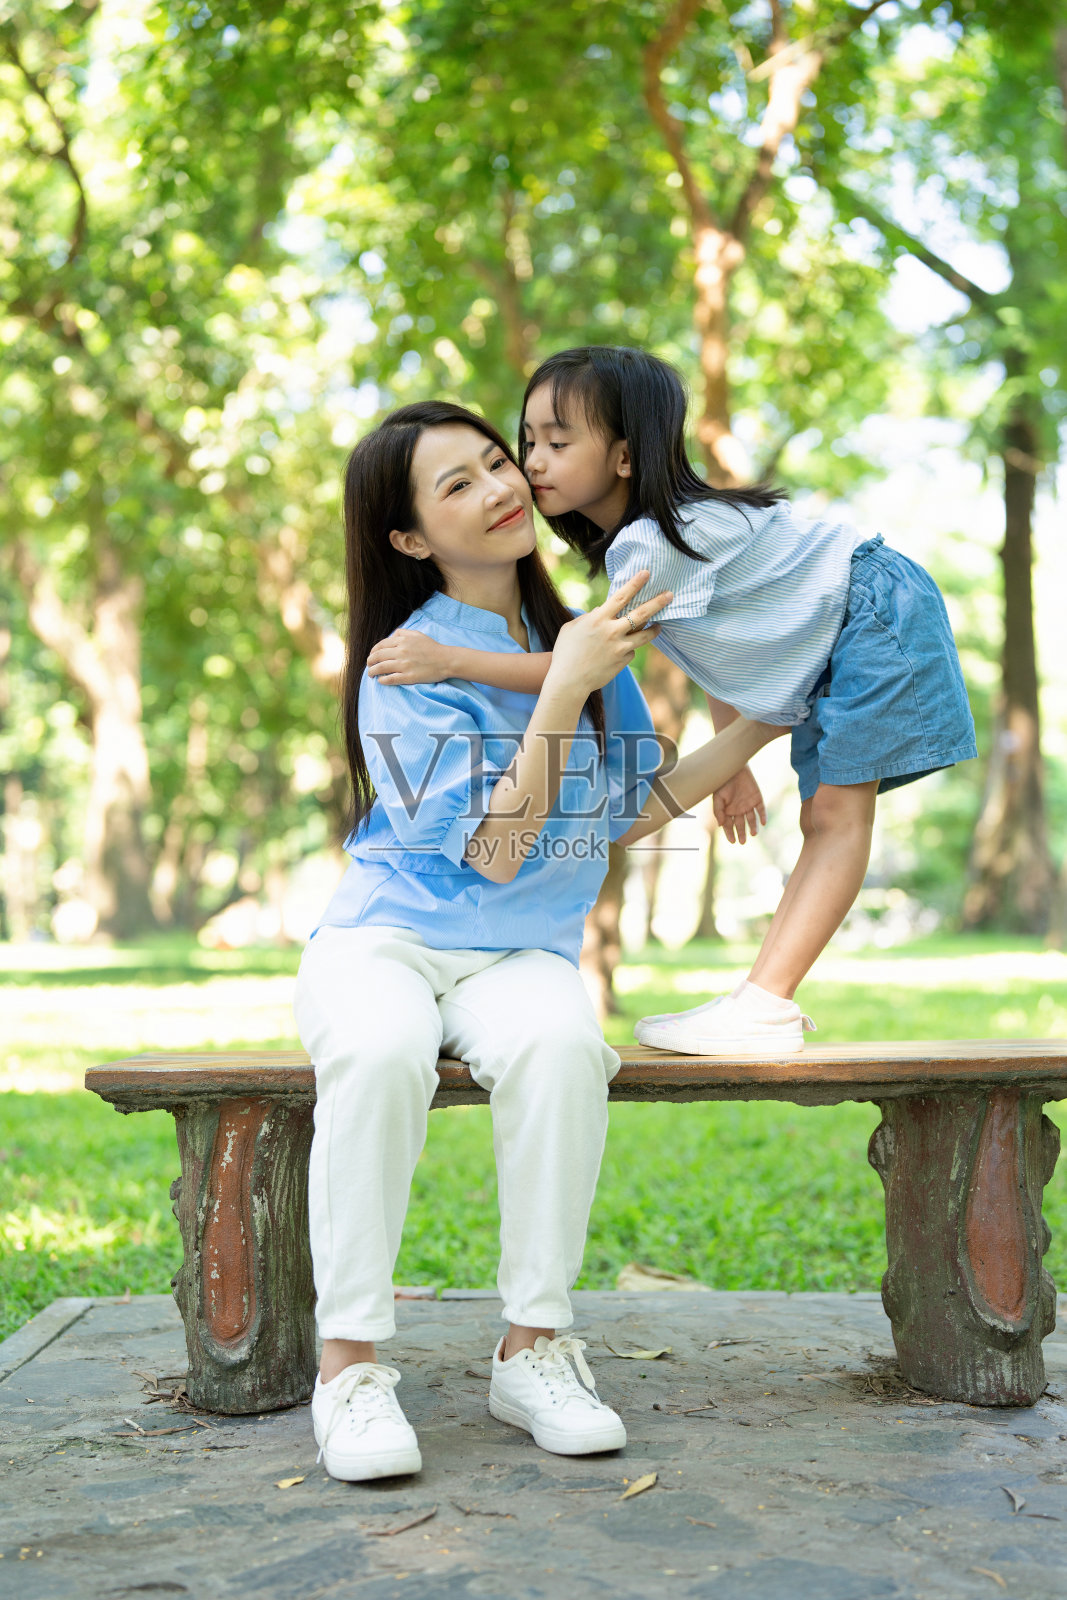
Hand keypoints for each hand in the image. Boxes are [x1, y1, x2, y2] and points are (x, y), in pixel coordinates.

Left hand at [367, 629, 450, 684]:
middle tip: (368, 665)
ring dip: (372, 672)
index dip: (373, 651)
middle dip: (370, 662)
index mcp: (402, 641)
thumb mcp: (417, 634)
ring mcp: (404, 665)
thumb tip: (392, 635)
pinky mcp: (408, 677)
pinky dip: (382, 680)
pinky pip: (390, 679)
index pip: (380, 645)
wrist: (446, 660)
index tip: (371, 656)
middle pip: (378, 657)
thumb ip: (403, 632)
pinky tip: (380, 681)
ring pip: (381, 668)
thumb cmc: (432, 647)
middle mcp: (401, 652)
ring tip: (371, 674)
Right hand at [547, 570, 671, 694]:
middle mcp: (613, 631)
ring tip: (660, 625)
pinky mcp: (623, 661)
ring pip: (645, 635)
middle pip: (641, 614)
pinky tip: (616, 653)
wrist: (568, 682)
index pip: (621, 597)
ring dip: (654, 629)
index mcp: (598, 619)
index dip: (635, 583)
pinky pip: (630, 651)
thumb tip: (600, 611)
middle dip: (657, 602)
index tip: (647, 573)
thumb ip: (588, 618)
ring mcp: (620, 647)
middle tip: (670, 595)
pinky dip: (626, 649)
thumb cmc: (565, 653)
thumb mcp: (571, 628)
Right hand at [713, 766, 766, 844]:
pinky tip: (763, 823)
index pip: (729, 826)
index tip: (733, 841)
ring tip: (753, 834)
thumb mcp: (718, 798)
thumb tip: (721, 825)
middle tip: (742, 842)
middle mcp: (738, 810)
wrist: (733, 769)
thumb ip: (718, 811)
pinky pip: (761, 810)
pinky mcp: (757, 799)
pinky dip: (762, 816)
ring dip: (753, 827)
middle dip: (741, 833)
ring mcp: (748, 805)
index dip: (730, 834)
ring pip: (752, 819)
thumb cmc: (723, 783)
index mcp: (728, 811)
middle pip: (740, 825)